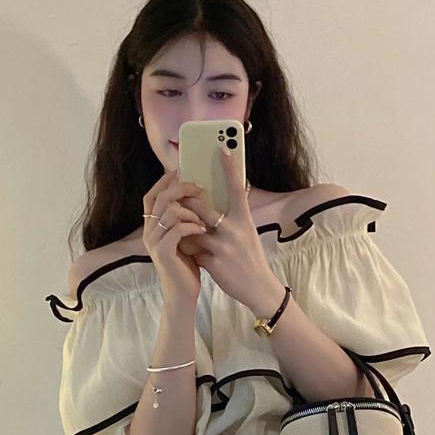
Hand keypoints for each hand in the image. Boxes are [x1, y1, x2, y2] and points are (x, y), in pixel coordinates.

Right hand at [142, 169, 207, 302]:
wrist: (183, 295)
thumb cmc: (186, 267)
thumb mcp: (183, 239)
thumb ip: (183, 220)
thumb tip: (196, 196)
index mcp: (152, 228)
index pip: (151, 197)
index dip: (162, 182)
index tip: (178, 171)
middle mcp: (149, 233)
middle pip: (160, 199)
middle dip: (180, 189)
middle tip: (199, 186)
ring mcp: (154, 243)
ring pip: (169, 211)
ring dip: (189, 210)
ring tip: (203, 218)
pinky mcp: (163, 253)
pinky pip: (176, 229)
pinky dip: (191, 226)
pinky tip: (202, 229)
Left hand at [187, 142, 284, 319]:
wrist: (258, 287)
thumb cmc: (250, 255)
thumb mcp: (247, 231)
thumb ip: (234, 215)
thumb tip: (222, 195)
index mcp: (244, 218)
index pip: (237, 187)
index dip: (230, 167)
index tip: (222, 147)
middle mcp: (234, 230)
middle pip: (203, 208)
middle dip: (187, 201)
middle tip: (177, 192)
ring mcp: (223, 247)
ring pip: (192, 230)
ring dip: (183, 228)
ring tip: (176, 226)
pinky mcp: (213, 264)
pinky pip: (192, 251)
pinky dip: (187, 250)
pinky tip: (184, 251)